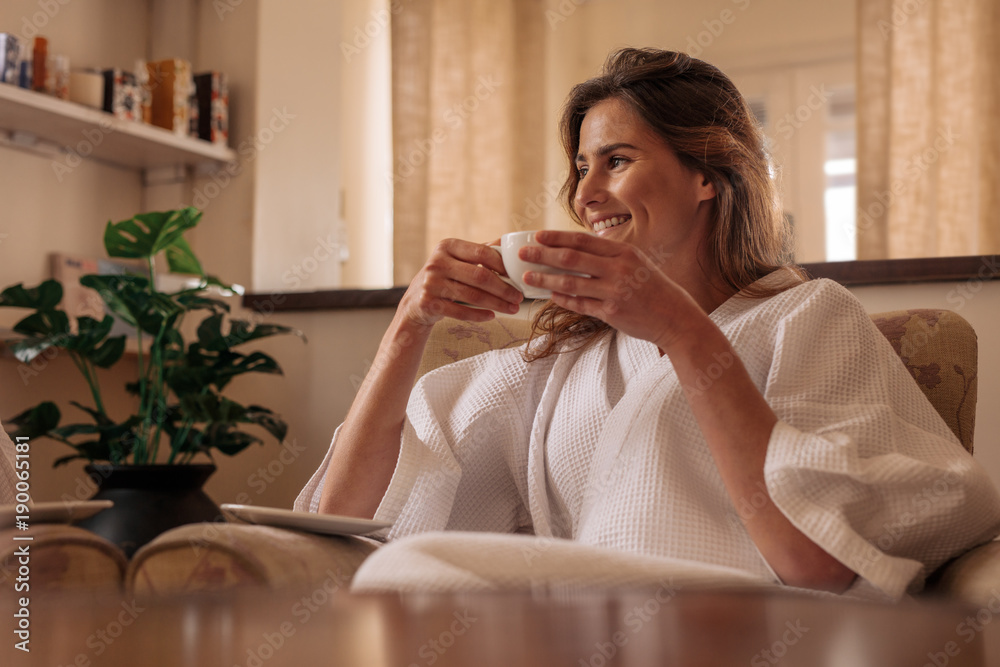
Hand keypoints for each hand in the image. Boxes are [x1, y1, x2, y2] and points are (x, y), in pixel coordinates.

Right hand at [398, 238, 522, 328]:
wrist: (415, 301)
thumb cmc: (444, 276)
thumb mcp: (457, 259)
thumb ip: (480, 251)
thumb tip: (508, 243)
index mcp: (447, 246)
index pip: (481, 252)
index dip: (502, 265)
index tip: (517, 276)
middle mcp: (437, 262)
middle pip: (479, 276)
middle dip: (504, 289)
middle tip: (519, 297)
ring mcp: (431, 283)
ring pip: (472, 296)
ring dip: (497, 304)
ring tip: (512, 309)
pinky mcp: (429, 303)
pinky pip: (460, 312)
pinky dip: (479, 315)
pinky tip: (492, 316)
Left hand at [518, 230, 699, 348]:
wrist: (675, 317)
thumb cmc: (653, 289)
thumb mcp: (636, 263)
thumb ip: (609, 257)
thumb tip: (576, 250)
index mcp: (623, 252)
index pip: (582, 240)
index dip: (556, 237)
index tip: (537, 236)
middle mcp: (618, 269)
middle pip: (571, 258)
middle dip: (543, 255)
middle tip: (523, 255)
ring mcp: (614, 291)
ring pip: (570, 283)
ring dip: (545, 280)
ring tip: (528, 278)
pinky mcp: (611, 313)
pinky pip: (580, 304)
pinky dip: (562, 300)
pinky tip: (550, 297)